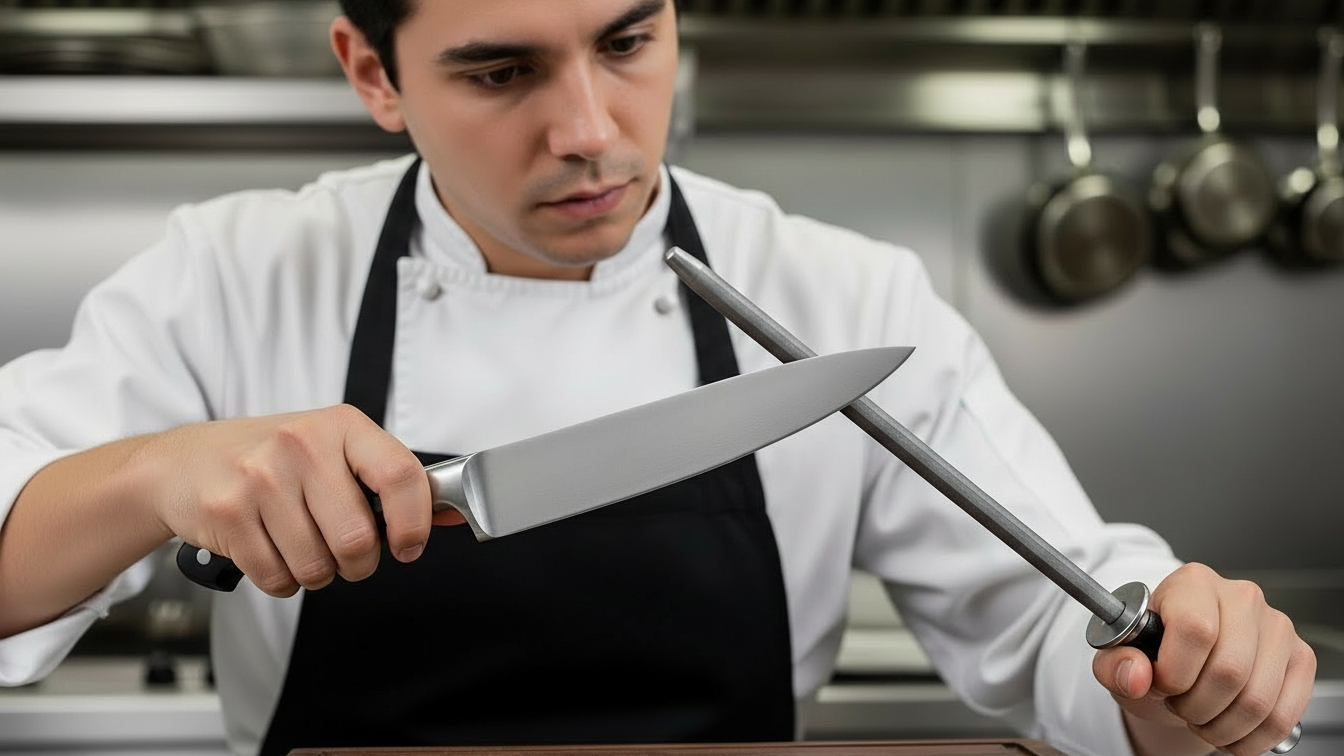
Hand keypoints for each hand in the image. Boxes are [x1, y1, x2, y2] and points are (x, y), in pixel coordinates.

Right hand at [145, 404, 461, 596]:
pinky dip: (282, 580)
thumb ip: (385, 480)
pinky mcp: (228, 512)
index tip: (408, 546)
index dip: (414, 523)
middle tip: (346, 554)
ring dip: (316, 573)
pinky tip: (272, 552)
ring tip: (302, 546)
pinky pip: (277, 578)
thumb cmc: (269, 458)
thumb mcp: (331, 449)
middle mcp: (302, 445)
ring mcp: (261, 478)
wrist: (180, 463)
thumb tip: (450, 516)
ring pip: (316, 566)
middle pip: (357, 539)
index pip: (401, 476)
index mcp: (341, 425)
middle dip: (358, 562)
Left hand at [1092, 563, 1315, 755]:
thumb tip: (1136, 675)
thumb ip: (1115, 664)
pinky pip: (1282, 717)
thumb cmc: (1155, 657)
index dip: (1174, 671)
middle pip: (1229, 670)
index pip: (1194, 628)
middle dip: (1195, 706)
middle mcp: (1241, 596)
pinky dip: (1250, 739)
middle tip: (1179, 705)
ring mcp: (1277, 626)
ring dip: (1221, 727)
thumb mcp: (1121, 658)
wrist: (1184, 669)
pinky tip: (1228, 729)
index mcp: (1192, 583)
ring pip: (1258, 700)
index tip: (1161, 684)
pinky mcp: (1301, 658)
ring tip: (1200, 717)